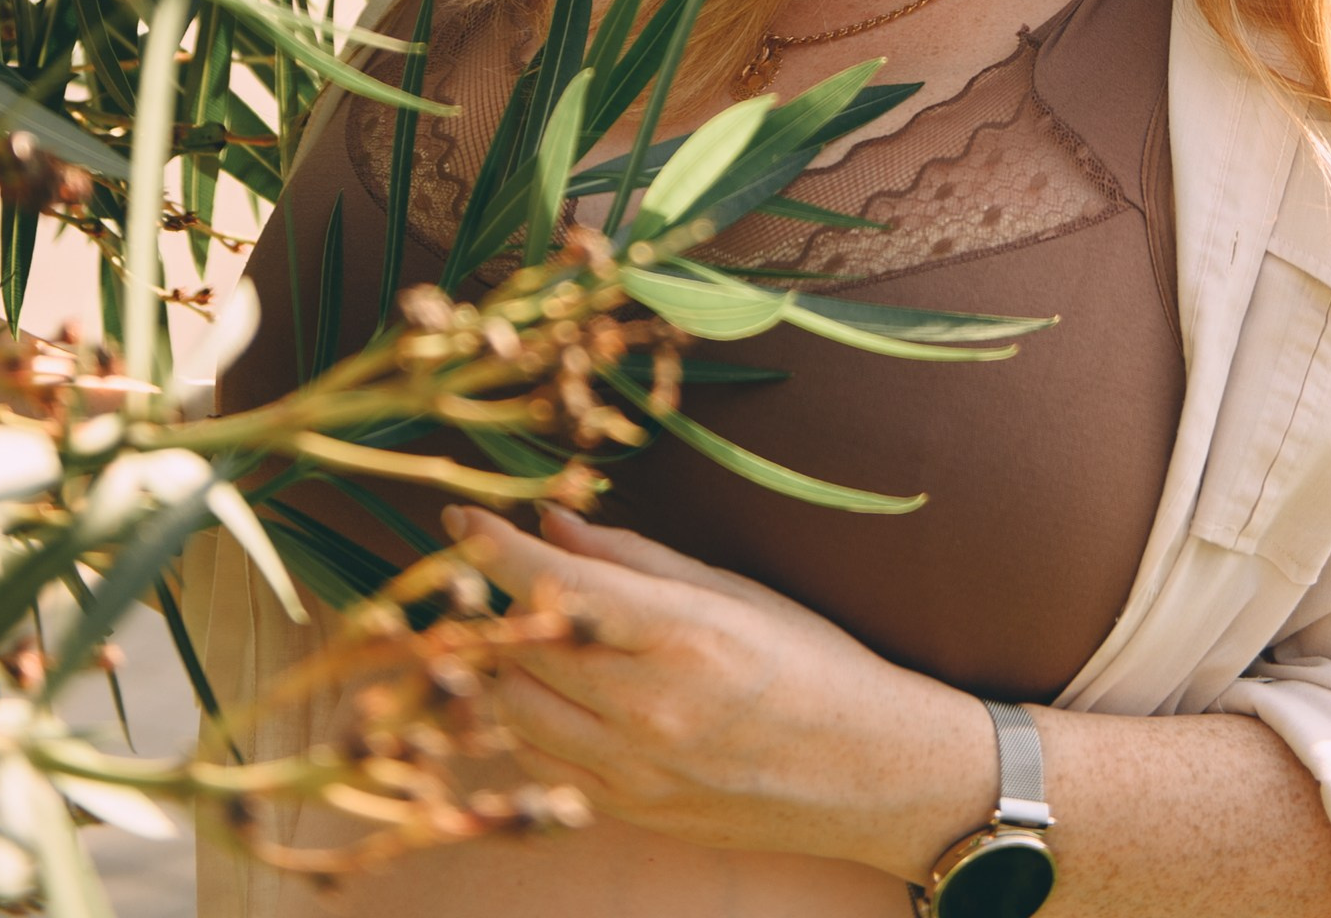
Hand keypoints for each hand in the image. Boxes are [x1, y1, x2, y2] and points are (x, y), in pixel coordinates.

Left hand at [443, 503, 996, 880]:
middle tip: (495, 573)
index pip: (555, 586)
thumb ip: (634, 559)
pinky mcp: (632, 812)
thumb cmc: (811, 661)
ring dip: (506, 666)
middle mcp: (649, 709)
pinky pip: (544, 765)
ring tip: (527, 631)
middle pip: (518, 650)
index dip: (495, 548)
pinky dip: (534, 722)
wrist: (869, 771)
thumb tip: (553, 526)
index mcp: (681, 635)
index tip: (460, 517)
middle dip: (492, 604)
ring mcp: (636, 772)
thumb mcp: (731, 590)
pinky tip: (559, 692)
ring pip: (515, 713)